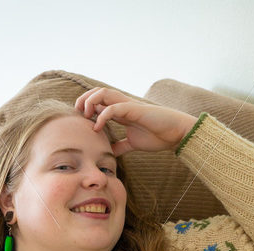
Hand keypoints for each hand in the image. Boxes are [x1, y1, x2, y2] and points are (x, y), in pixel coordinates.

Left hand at [74, 87, 196, 156]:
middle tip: (78, 115)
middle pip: (97, 92)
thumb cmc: (157, 136)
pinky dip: (102, 116)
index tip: (80, 122)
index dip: (86, 108)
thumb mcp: (132, 144)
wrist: (175, 134)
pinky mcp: (134, 109)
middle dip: (84, 100)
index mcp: (121, 112)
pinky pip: (114, 107)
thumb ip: (120, 146)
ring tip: (85, 116)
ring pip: (103, 93)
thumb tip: (109, 154)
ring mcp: (128, 106)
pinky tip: (97, 127)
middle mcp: (123, 105)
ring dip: (90, 102)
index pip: (99, 102)